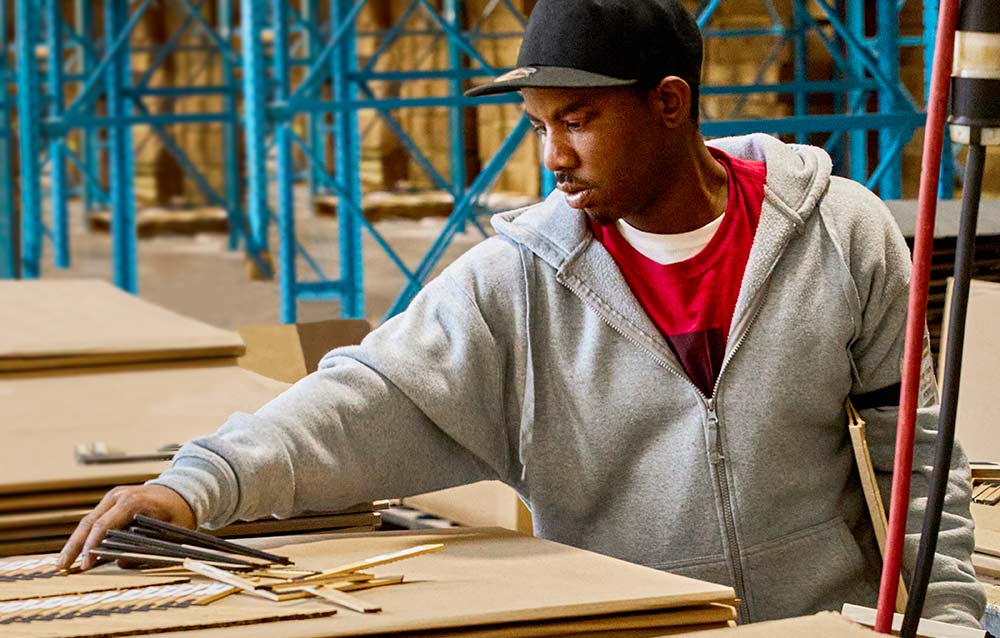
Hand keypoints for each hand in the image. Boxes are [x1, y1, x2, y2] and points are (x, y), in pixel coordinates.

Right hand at [58, 485, 195, 570]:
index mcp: (133, 501)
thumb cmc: (180, 512)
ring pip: (88, 520)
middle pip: (89, 523)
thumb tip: (120, 564)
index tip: (85, 566)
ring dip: (75, 542)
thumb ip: (147, 548)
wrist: (184, 490)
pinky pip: (95, 519)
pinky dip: (85, 535)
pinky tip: (77, 551)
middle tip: (62, 566)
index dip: (92, 547)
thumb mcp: (171, 532)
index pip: (103, 525)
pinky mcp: (112, 500)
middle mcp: (119, 496)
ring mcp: (114, 496)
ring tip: (63, 562)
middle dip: (74, 546)